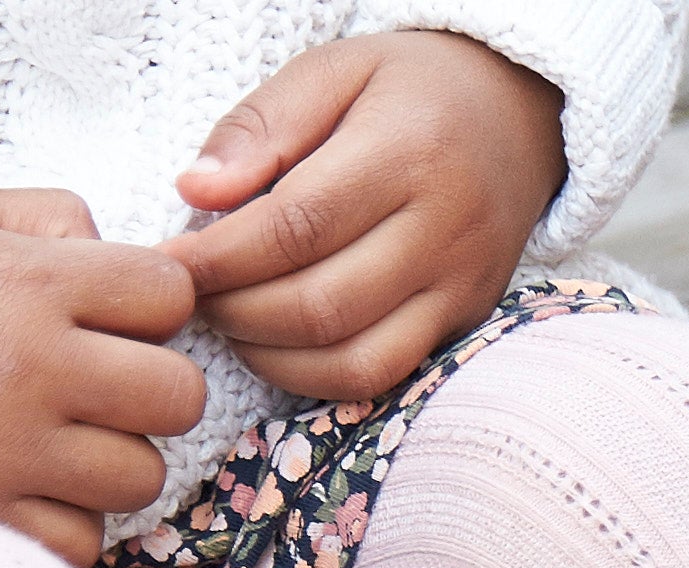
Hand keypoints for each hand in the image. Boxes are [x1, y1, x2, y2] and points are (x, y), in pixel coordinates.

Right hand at [0, 189, 204, 567]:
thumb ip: (51, 220)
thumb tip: (122, 257)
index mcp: (27, 283)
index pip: (169, 297)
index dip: (150, 304)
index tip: (109, 314)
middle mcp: (28, 369)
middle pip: (177, 398)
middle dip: (149, 387)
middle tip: (97, 382)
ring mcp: (6, 450)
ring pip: (140, 477)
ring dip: (111, 460)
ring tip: (54, 435)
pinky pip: (83, 541)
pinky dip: (66, 520)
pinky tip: (26, 484)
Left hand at [168, 30, 567, 402]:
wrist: (517, 118)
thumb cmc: (409, 90)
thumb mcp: (333, 69)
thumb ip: (261, 125)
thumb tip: (195, 192)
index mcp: (410, 150)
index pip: (298, 225)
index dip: (222, 256)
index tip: (171, 262)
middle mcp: (446, 229)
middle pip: (321, 304)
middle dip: (237, 311)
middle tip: (192, 295)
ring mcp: (460, 287)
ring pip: (353, 359)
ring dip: (271, 356)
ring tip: (228, 323)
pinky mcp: (464, 323)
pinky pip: (383, 378)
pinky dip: (316, 378)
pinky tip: (277, 346)